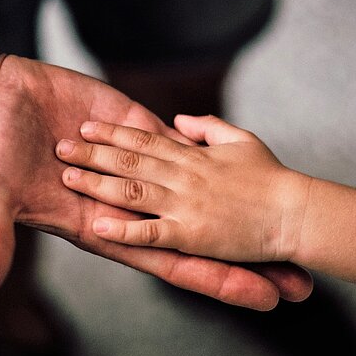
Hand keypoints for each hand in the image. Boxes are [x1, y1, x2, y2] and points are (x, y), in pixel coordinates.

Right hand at [0, 56, 312, 309]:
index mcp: (102, 228)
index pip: (172, 262)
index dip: (217, 281)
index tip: (264, 299)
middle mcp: (126, 204)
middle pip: (199, 236)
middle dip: (245, 260)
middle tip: (300, 282)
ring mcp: (134, 165)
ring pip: (200, 191)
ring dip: (241, 209)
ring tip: (289, 223)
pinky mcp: (134, 126)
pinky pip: (182, 144)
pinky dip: (214, 153)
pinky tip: (252, 165)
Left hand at [55, 115, 313, 264]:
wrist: (296, 212)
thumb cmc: (273, 178)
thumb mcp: (241, 140)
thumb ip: (208, 128)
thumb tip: (179, 120)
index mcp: (194, 156)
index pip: (144, 140)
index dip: (113, 133)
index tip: (87, 126)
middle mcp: (183, 177)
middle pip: (129, 161)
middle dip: (92, 153)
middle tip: (60, 146)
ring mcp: (185, 206)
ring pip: (132, 190)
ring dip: (97, 183)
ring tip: (67, 177)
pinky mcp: (191, 235)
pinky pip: (150, 233)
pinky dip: (124, 229)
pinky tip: (98, 225)